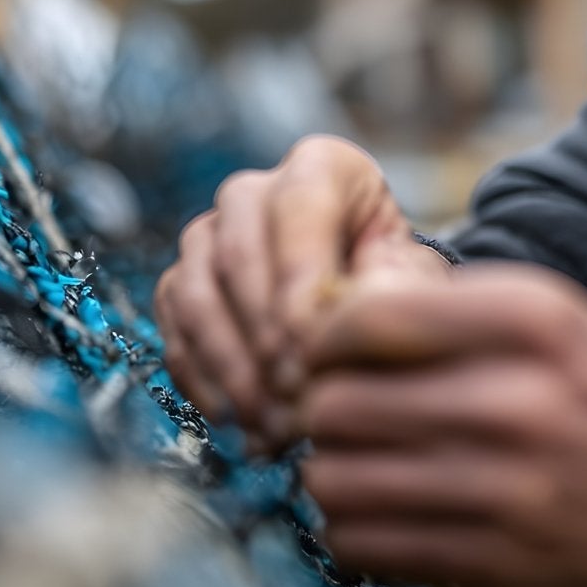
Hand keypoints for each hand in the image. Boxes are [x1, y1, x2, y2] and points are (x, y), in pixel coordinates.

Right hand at [151, 135, 449, 450]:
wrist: (363, 302)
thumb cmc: (393, 281)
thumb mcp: (413, 276)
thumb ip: (394, 286)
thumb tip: (349, 315)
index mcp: (322, 166)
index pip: (298, 207)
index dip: (299, 277)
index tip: (311, 344)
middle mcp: (253, 191)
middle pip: (236, 252)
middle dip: (263, 333)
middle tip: (293, 395)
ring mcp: (207, 236)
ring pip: (194, 292)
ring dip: (230, 365)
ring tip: (270, 420)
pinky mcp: (180, 282)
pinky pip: (174, 328)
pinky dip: (203, 379)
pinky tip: (239, 418)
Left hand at [296, 264, 586, 586]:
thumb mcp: (536, 306)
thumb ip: (432, 303)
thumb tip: (316, 320)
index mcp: (526, 323)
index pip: (364, 324)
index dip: (324, 340)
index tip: (330, 352)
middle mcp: (517, 405)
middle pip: (336, 408)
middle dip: (322, 407)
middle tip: (343, 411)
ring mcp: (507, 493)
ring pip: (334, 482)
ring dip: (330, 470)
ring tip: (361, 459)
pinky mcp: (494, 563)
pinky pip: (362, 545)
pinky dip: (352, 526)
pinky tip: (384, 506)